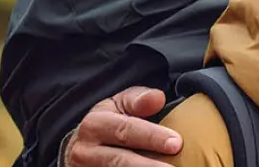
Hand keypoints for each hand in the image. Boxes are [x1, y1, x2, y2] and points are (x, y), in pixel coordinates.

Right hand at [63, 87, 182, 166]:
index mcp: (95, 125)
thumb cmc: (109, 122)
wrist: (82, 148)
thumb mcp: (119, 105)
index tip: (176, 143)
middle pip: (120, 160)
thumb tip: (158, 98)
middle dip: (148, 165)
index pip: (126, 130)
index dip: (152, 137)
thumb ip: (138, 100)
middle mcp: (85, 151)